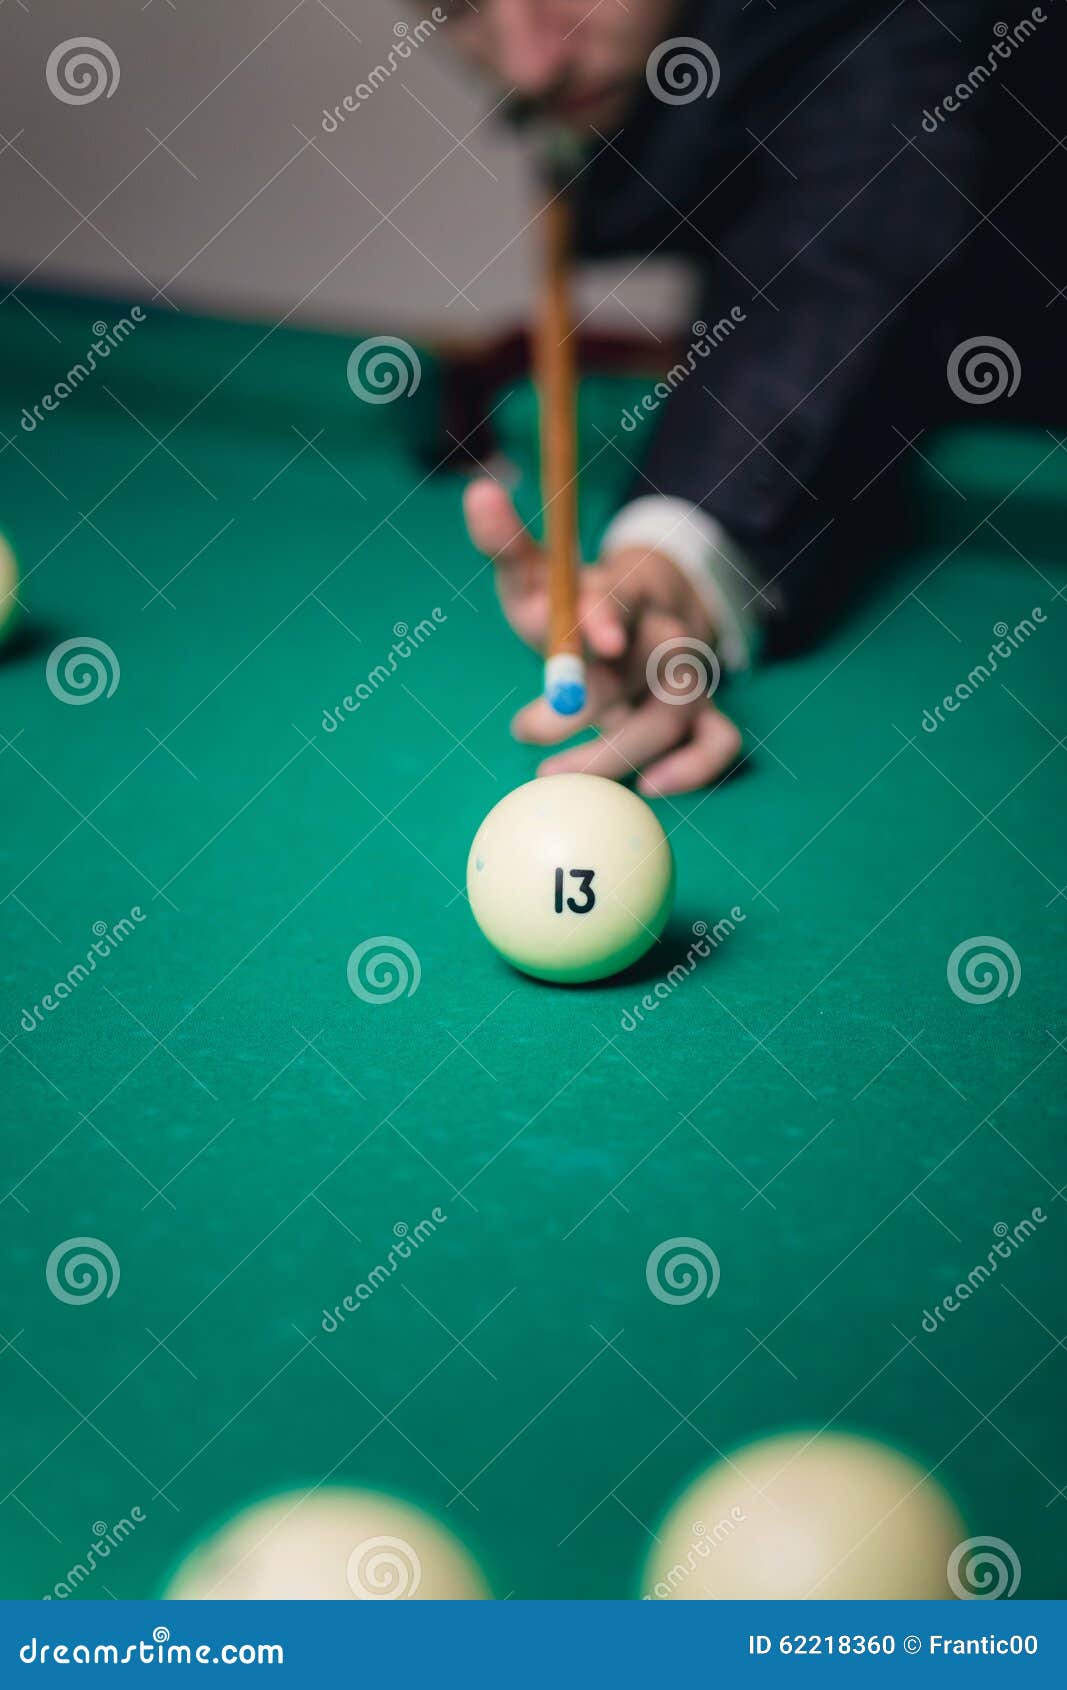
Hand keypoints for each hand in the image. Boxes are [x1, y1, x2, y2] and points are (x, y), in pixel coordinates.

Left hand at [463, 478, 741, 796]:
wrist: (638, 623)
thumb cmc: (576, 605)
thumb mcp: (542, 575)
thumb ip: (510, 546)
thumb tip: (478, 491)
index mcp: (627, 589)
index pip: (623, 596)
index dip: (606, 616)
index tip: (587, 641)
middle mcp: (664, 632)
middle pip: (646, 664)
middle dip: (588, 703)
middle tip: (523, 730)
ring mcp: (687, 677)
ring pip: (676, 714)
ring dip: (618, 751)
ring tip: (551, 774)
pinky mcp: (701, 715)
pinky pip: (720, 742)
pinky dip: (695, 768)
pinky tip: (649, 789)